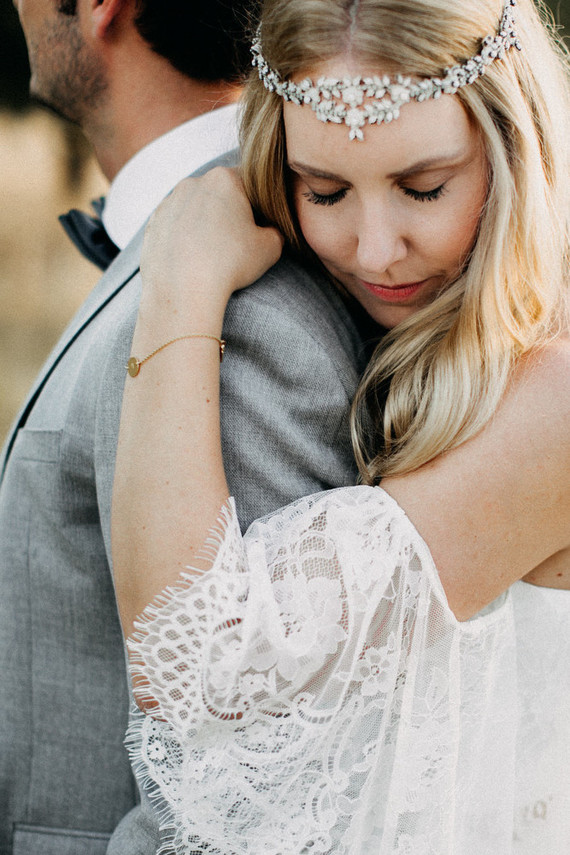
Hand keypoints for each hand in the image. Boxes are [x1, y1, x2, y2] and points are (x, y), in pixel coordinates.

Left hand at [140, 167, 283, 315]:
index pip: (250, 186)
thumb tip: (270, 230)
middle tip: (236, 245)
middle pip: (219, 195)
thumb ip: (276, 231)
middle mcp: (192, 183)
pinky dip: (184, 240)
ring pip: (195, 210)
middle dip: (229, 215)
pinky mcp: (153, 225)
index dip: (259, 209)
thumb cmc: (229, 265)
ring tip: (213, 256)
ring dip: (205, 226)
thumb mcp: (271, 248)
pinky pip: (175, 228)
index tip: (258, 231)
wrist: (183, 292)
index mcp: (224, 179)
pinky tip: (193, 261)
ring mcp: (168, 203)